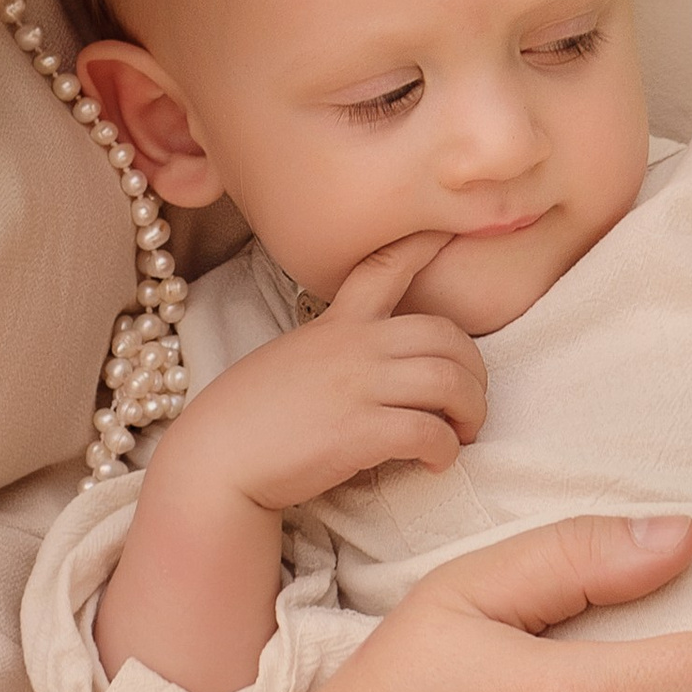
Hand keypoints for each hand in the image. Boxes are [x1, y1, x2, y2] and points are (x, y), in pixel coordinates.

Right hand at [148, 233, 484, 515]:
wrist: (217, 457)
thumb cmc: (253, 414)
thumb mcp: (294, 356)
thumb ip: (336, 347)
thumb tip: (376, 364)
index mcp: (337, 323)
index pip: (385, 268)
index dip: (426, 244)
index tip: (453, 230)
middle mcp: (355, 346)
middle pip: (447, 336)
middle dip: (474, 371)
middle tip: (469, 404)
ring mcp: (358, 386)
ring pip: (450, 382)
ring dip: (471, 411)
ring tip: (462, 433)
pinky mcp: (360, 432)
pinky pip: (430, 432)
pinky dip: (445, 449)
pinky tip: (435, 462)